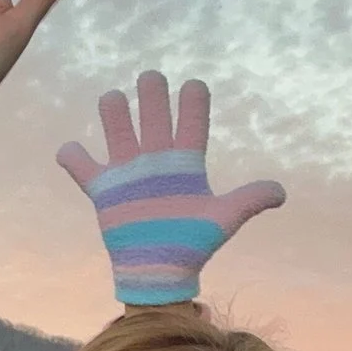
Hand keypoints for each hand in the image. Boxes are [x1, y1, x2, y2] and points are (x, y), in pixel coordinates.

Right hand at [57, 72, 284, 305]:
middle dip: (151, 93)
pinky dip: (73, 156)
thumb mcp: (223, 219)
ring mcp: (129, 173)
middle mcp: (156, 160)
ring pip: (118, 129)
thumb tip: (281, 193)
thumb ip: (249, 200)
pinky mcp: (105, 191)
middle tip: (151, 78)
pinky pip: (84, 168)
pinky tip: (70, 149)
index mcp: (186, 162)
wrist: (160, 272)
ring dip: (114, 111)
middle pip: (153, 113)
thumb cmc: (192, 245)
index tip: (194, 86)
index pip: (191, 120)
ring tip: (113, 99)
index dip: (193, 100)